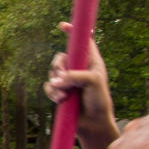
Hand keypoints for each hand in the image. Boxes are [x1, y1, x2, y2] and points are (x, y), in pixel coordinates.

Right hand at [44, 22, 117, 140]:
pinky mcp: (60, 92)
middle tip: (62, 78)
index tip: (63, 25)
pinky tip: (59, 100)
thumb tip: (56, 80)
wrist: (93, 123)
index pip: (83, 42)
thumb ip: (75, 76)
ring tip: (63, 95)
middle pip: (61, 57)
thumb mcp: (93, 83)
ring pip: (53, 73)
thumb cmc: (99, 101)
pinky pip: (48, 86)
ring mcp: (69, 80)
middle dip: (58, 67)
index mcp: (91, 61)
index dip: (74, 32)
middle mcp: (79, 69)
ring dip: (55, 84)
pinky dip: (51, 93)